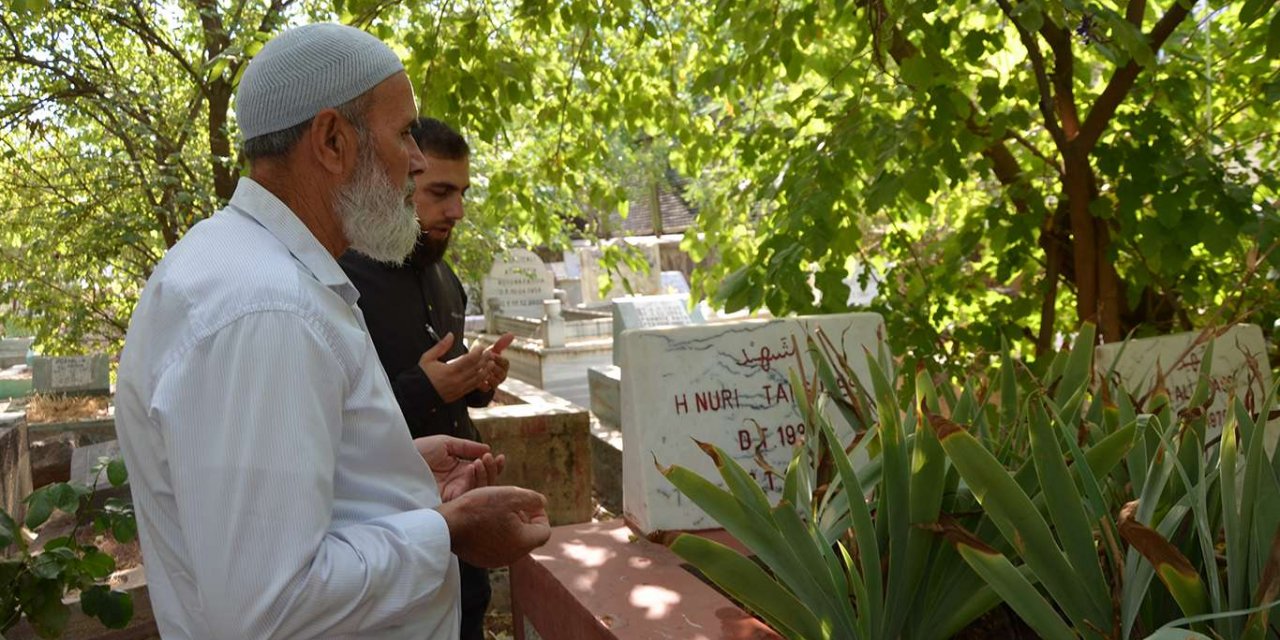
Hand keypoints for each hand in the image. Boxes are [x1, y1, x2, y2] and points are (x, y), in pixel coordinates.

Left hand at [415, 435, 505, 501]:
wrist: (399, 461)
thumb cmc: (418, 452)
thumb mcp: (445, 444)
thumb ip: (466, 447)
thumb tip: (487, 450)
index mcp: (459, 473)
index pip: (481, 473)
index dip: (493, 467)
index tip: (500, 457)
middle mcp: (458, 485)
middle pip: (484, 484)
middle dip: (493, 471)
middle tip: (494, 459)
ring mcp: (454, 495)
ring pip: (478, 491)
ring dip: (485, 475)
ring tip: (482, 460)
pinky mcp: (448, 503)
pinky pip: (466, 496)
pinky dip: (473, 481)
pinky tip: (473, 467)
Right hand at [418, 333, 491, 402]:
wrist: (416, 394)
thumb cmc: (422, 376)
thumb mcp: (428, 358)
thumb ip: (441, 346)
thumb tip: (450, 335)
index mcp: (450, 370)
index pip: (470, 359)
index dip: (478, 352)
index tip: (480, 347)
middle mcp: (457, 380)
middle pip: (477, 368)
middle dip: (485, 359)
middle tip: (489, 353)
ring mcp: (459, 388)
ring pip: (478, 379)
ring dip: (486, 370)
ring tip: (491, 363)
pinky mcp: (459, 394)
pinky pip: (474, 387)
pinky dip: (481, 380)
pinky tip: (484, 375)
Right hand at [436, 486, 550, 567]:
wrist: (446, 524)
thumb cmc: (479, 508)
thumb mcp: (511, 495)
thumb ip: (533, 499)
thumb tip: (542, 503)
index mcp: (523, 543)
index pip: (544, 530)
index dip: (540, 514)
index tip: (527, 503)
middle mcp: (512, 556)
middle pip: (528, 536)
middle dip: (524, 518)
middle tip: (511, 504)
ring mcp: (496, 560)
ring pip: (512, 541)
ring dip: (510, 525)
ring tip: (497, 510)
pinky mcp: (481, 559)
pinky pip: (497, 545)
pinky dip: (496, 533)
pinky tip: (484, 520)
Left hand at [477, 333, 513, 393]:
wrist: (476, 371)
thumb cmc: (486, 359)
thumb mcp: (493, 351)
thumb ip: (501, 343)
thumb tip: (512, 334)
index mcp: (504, 366)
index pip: (506, 363)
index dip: (498, 358)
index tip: (491, 354)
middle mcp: (502, 375)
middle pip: (501, 373)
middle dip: (493, 367)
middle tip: (484, 362)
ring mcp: (495, 383)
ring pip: (495, 381)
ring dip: (488, 375)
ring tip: (480, 370)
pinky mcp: (487, 389)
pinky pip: (487, 388)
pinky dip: (482, 383)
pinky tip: (476, 378)